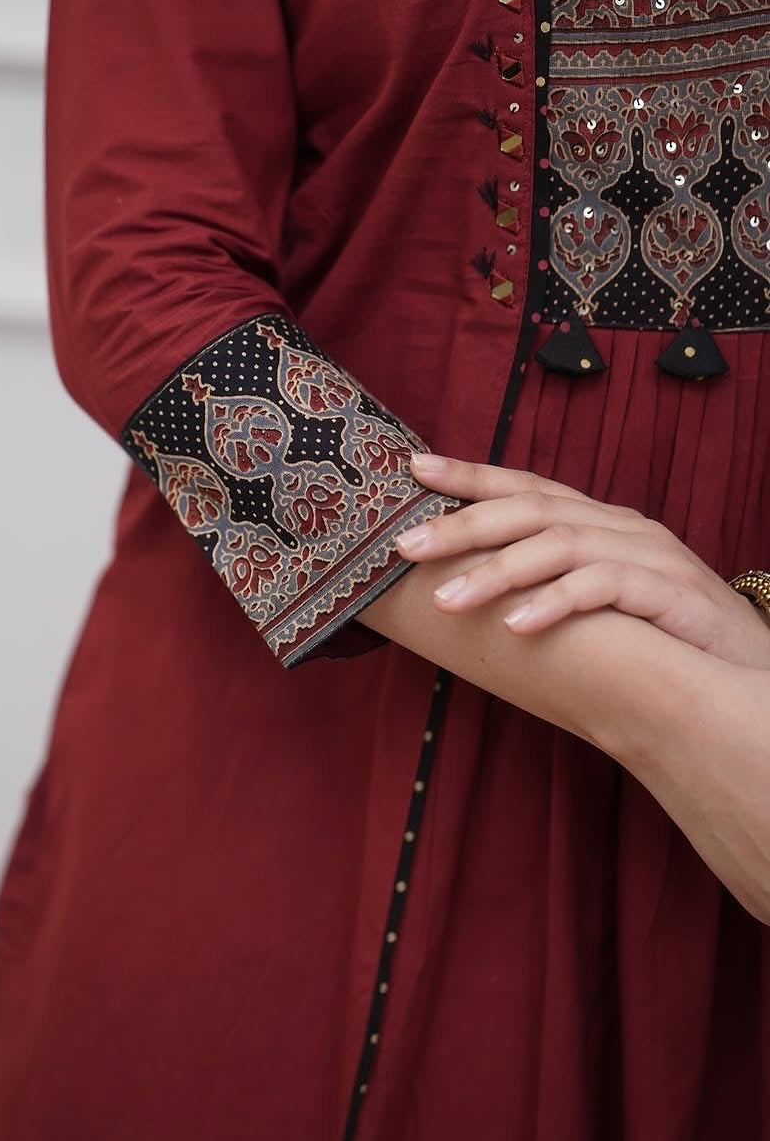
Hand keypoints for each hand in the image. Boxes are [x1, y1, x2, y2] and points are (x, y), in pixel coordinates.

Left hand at [397, 453, 769, 671]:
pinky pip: (606, 588)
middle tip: (406, 547)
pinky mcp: (672, 592)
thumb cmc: (661, 635)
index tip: (413, 469)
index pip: (527, 486)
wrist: (748, 671)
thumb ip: (548, 578)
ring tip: (448, 598)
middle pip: (533, 509)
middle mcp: (620, 526)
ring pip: (561, 545)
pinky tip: (516, 626)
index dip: (471, 475)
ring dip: (498, 571)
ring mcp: (649, 555)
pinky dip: (557, 603)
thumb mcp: (599, 598)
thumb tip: (465, 581)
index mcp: (598, 521)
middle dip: (464, 525)